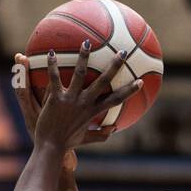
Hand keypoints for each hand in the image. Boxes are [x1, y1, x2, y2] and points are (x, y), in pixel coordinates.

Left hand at [13, 42, 139, 154]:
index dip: (129, 91)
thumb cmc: (66, 143)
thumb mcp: (85, 140)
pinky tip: (51, 52)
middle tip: (123, 53)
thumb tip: (114, 129)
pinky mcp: (56, 99)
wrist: (50, 147)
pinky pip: (54, 78)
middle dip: (114, 66)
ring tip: (87, 43)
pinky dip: (52, 65)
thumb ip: (100, 135)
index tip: (140, 82)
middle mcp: (85, 103)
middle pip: (103, 81)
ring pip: (80, 74)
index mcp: (93, 112)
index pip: (116, 100)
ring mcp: (71, 100)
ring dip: (84, 57)